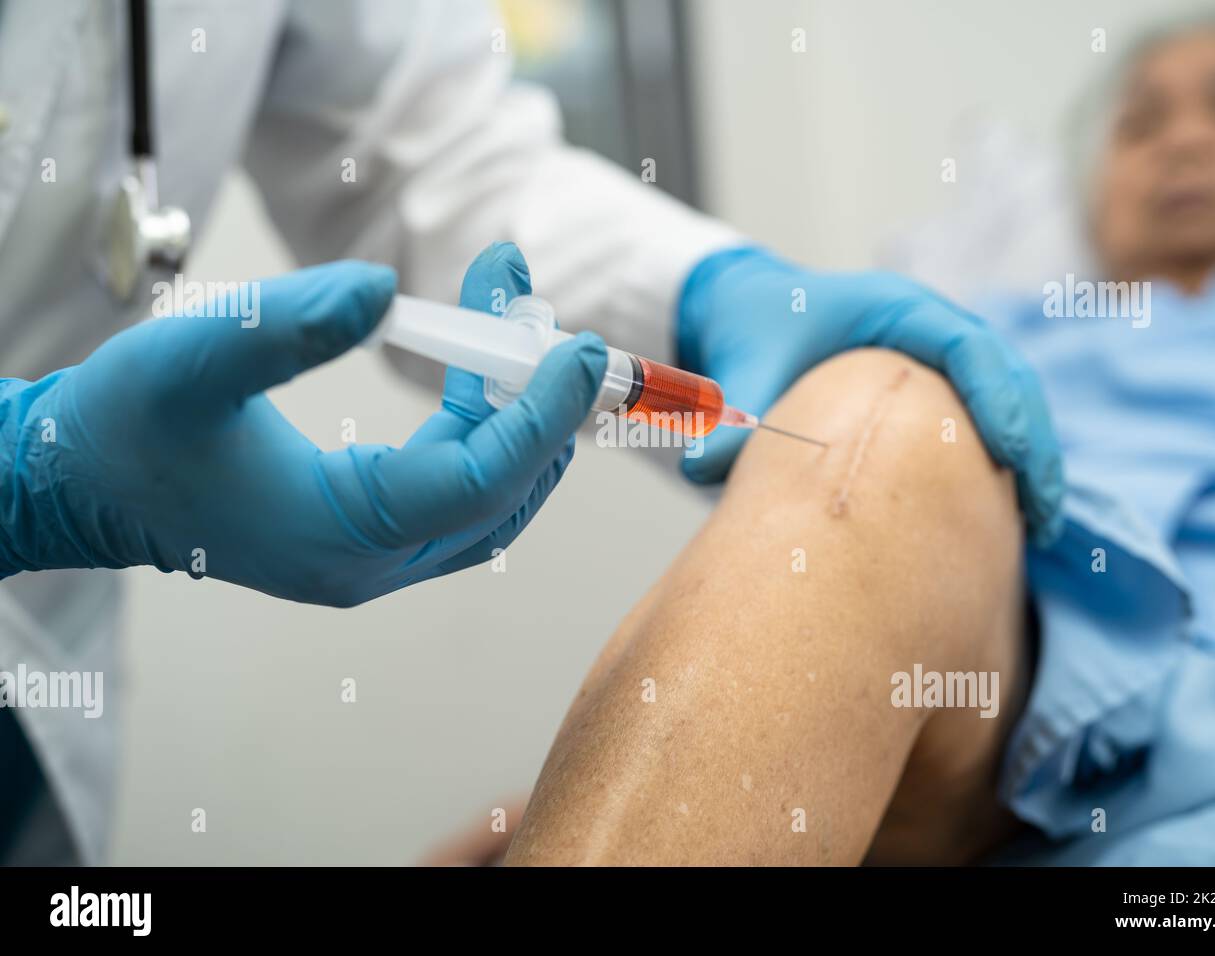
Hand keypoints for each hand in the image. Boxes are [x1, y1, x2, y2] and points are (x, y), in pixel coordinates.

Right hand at [0, 247, 606, 604]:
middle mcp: (372, 561)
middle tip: (554, 323)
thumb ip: (292, 324)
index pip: (477, 484)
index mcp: (341, 537)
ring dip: (513, 409)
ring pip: (485, 490)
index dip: (538, 415)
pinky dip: (477, 421)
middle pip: (500, 493)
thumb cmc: (128, 424)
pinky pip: (452, 481)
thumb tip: (386, 288)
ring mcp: (373, 552)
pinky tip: (475, 354)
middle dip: (541, 407)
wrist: (83, 481)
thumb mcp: (196, 357)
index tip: (578, 349)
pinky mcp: (367, 529)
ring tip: (512, 311)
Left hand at [676, 247, 1062, 544]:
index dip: (999, 398)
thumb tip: (700, 467)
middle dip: (1035, 440)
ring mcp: (941, 355)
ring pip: (1011, 400)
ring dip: (1034, 457)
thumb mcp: (739, 371)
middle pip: (1008, 375)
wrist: (748, 316)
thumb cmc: (752, 335)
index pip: (968, 345)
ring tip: (1042, 526)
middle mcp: (930, 325)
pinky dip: (1009, 461)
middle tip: (1044, 511)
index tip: (1015, 455)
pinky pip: (990, 419)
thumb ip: (728, 417)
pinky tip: (1013, 516)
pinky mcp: (939, 387)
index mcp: (895, 307)